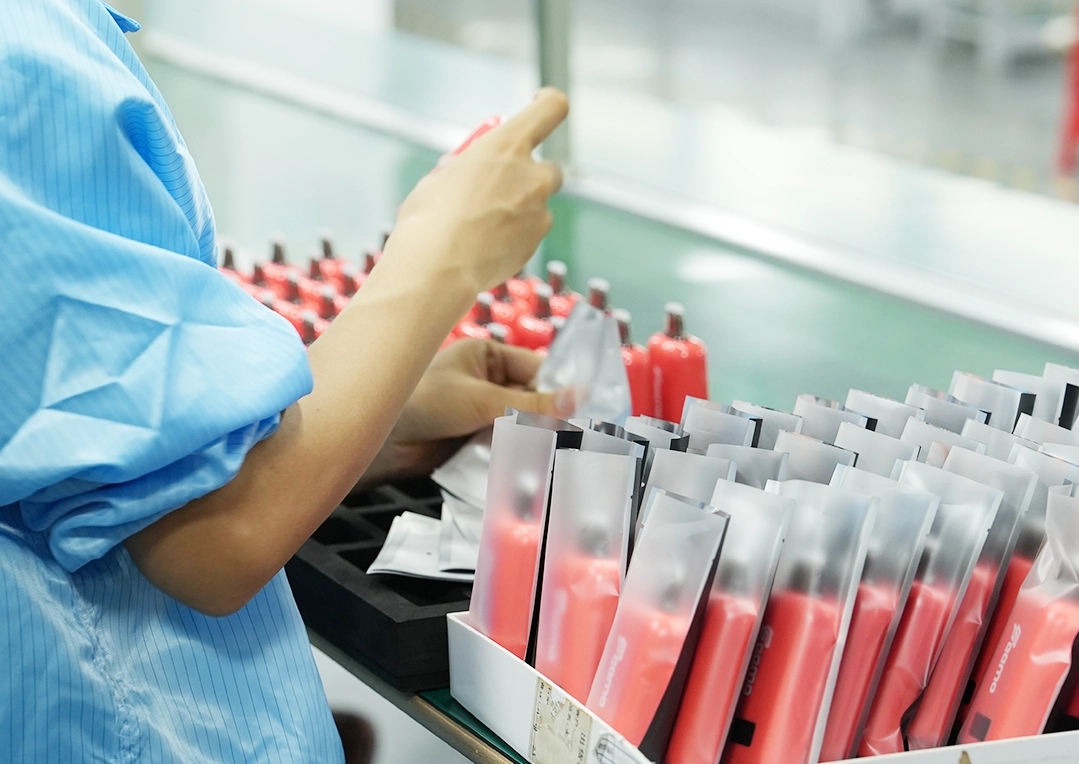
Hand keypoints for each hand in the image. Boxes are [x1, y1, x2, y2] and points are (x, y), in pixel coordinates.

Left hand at [354, 339, 572, 489]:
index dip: (558, 387)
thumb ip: (531, 403)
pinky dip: (517, 454)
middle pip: (531, 399)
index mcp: (485, 356)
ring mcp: (478, 411)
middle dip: (548, 417)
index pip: (535, 368)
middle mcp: (484, 381)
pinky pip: (506, 445)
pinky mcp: (473, 440)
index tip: (583, 405)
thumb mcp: (482, 399)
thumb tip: (577, 397)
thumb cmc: (420, 402)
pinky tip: (530, 463)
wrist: (382, 443)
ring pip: (520, 424)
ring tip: (555, 452)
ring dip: (533, 438)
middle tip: (573, 434)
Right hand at [385, 89, 568, 295]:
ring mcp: (538, 210)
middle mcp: (531, 175)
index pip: (551, 108)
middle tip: (502, 187)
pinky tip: (484, 245)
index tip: (541, 103)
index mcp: (506, 145)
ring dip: (519, 210)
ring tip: (481, 226)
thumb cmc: (429, 220)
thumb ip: (462, 169)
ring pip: (537, 205)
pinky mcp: (536, 240)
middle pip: (549, 167)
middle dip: (530, 176)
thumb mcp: (437, 179)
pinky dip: (514, 236)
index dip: (548, 103)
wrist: (436, 267)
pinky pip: (529, 232)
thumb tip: (461, 171)